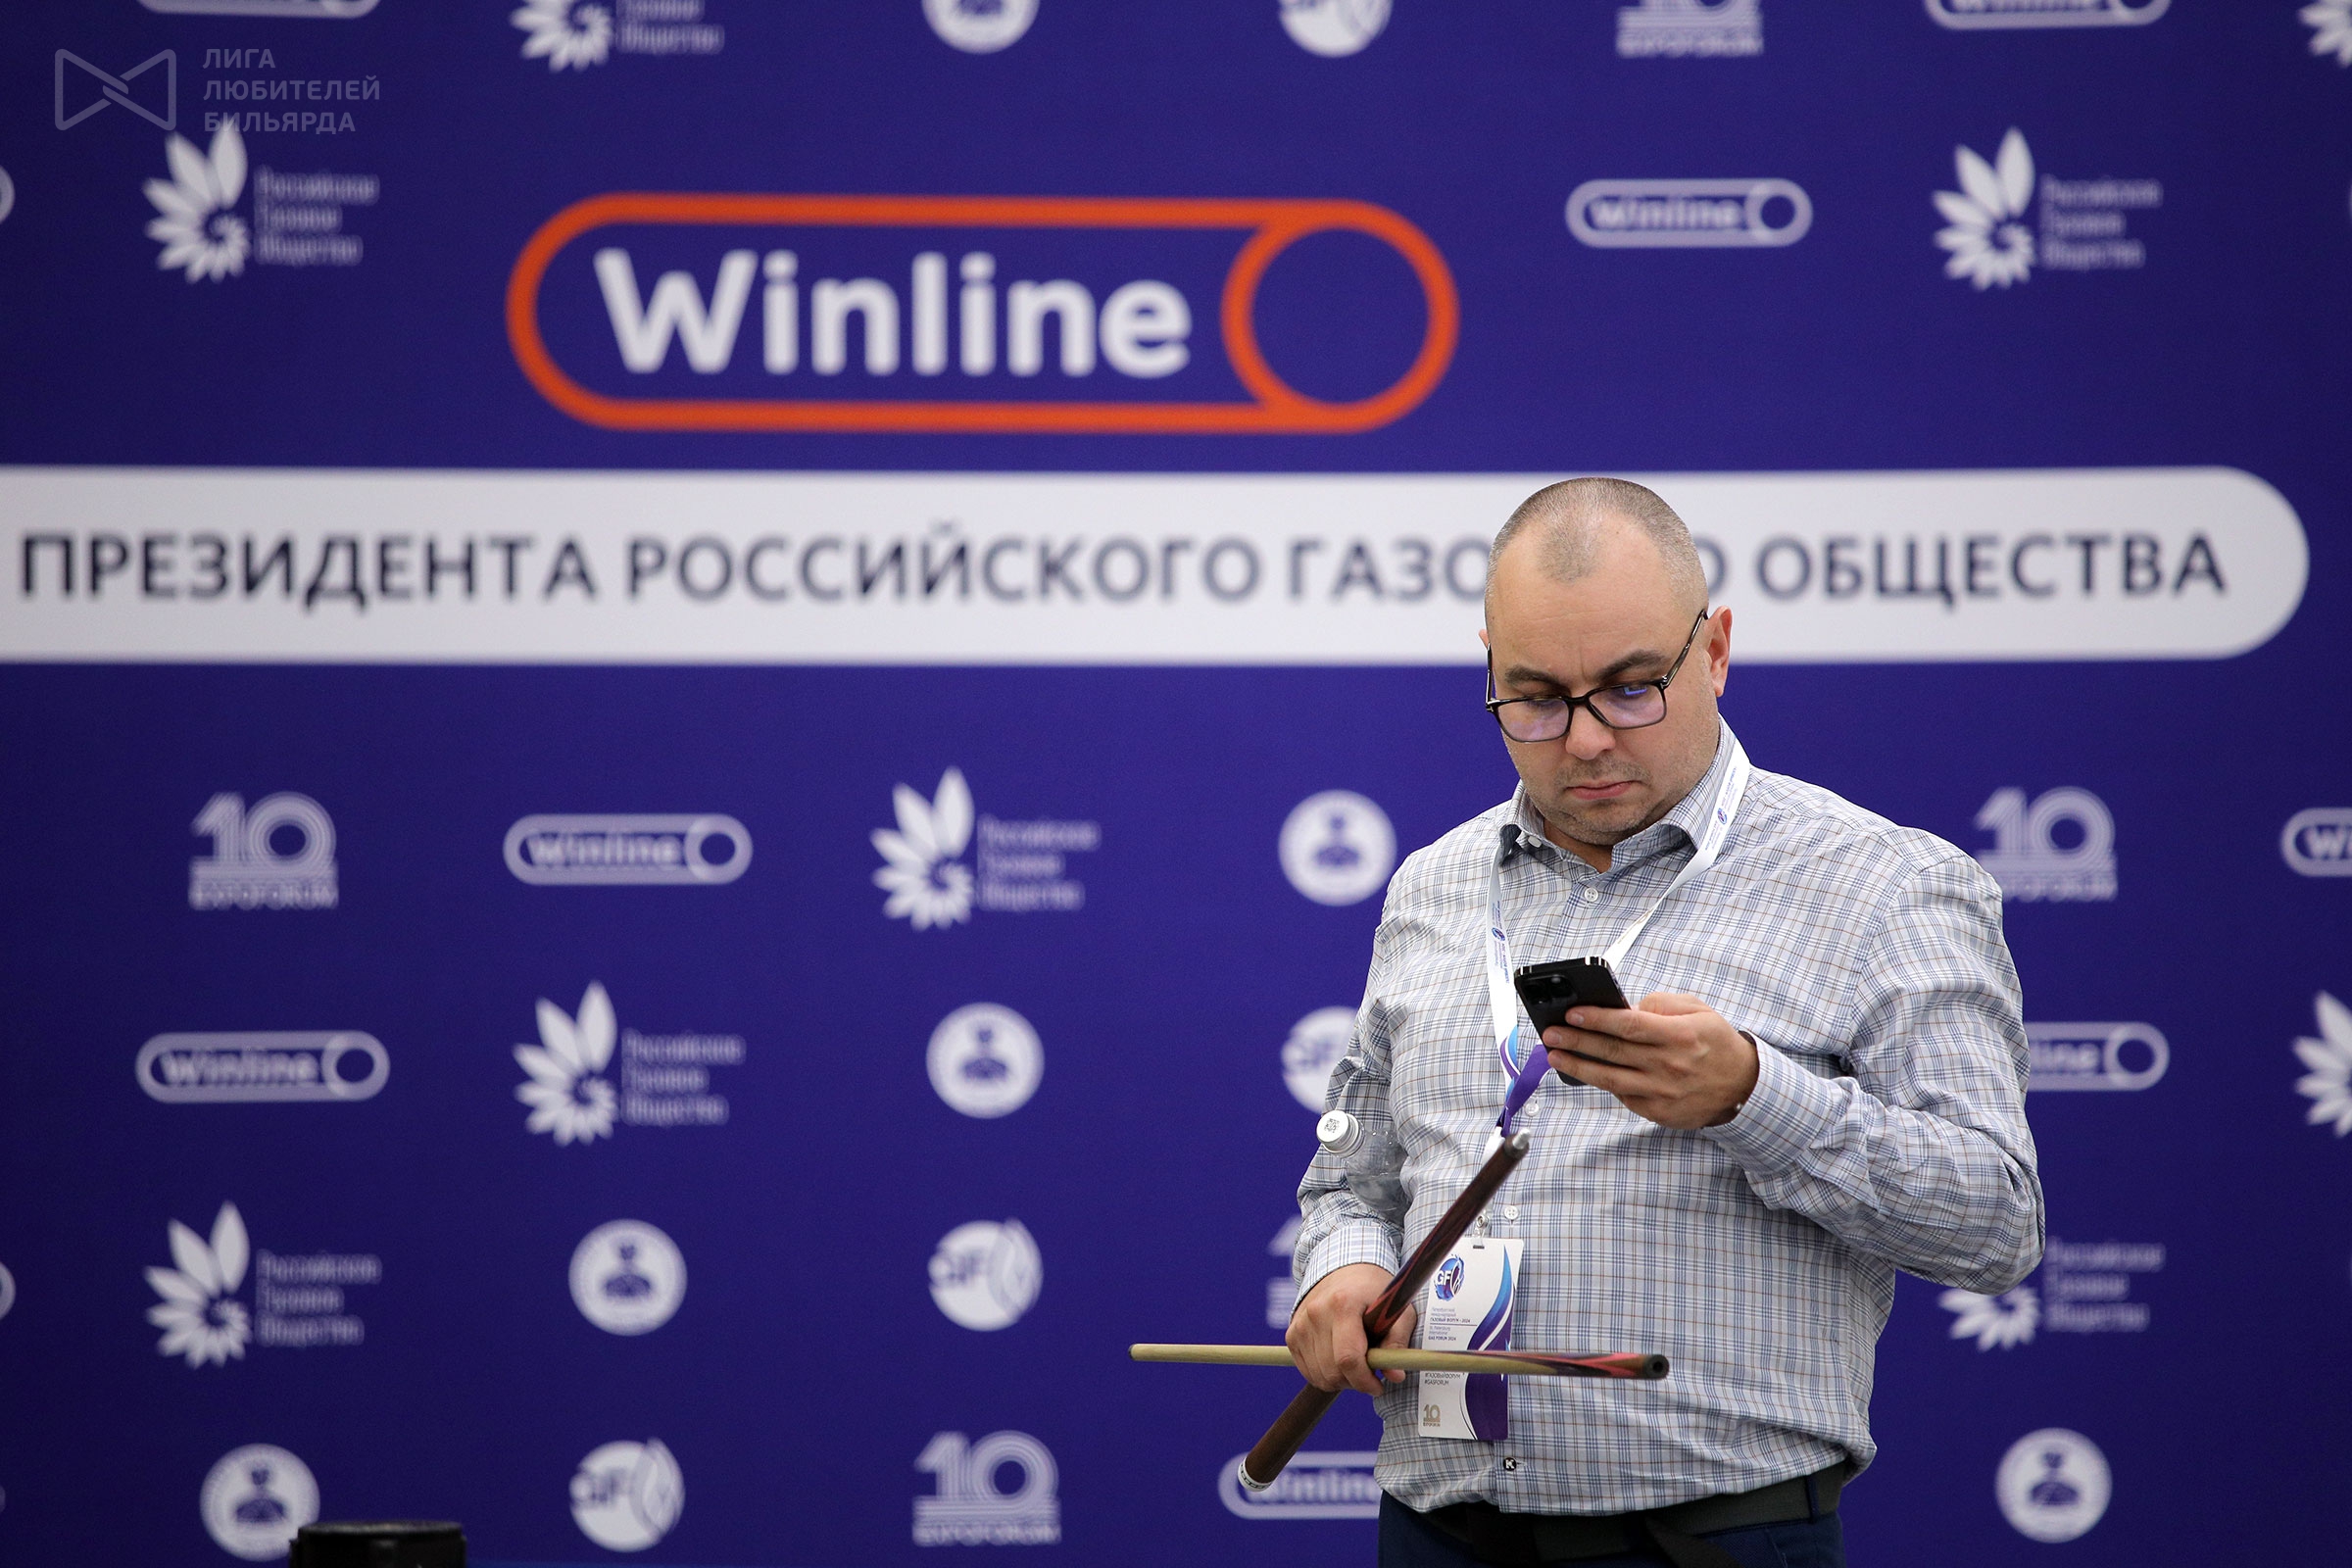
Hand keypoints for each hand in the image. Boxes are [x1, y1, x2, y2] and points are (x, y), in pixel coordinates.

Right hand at [1285, 1263, 1417, 1396]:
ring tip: (1356, 1362)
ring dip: (1340, 1380)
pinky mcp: (1292, 1334)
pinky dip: (1325, 1375)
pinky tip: (1339, 1359)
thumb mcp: (1397, 1310)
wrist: (1344, 1269)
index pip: (1348, 1359)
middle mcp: (1316, 1313)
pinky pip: (1308, 1371)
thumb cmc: (1375, 1291)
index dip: (1364, 1381)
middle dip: (1355, 1382)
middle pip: (1332, 1372)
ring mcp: (1300, 1324)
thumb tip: (1395, 1375)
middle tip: (1370, 1372)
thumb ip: (1397, 1342)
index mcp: (1343, 1304)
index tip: (1378, 1386)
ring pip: (1319, 1376)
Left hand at [1542, 991, 1758, 1130]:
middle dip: (1577, 1041)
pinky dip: (1602, 1083)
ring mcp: (1662, 1091)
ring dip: (1578, 1066)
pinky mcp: (1658, 1111)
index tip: (1571, 1013)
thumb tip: (1624, 1008)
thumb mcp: (1698, 1010)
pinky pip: (1623, 1096)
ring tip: (1555, 1055)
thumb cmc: (1714, 1041)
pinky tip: (1584, 1072)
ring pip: (1611, 1079)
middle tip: (1550, 1034)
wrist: (1743, 1086)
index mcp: (1679, 1035)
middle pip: (1613, 1051)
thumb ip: (1661, 1004)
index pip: (1629, 1025)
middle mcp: (1669, 1064)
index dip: (1597, 1019)